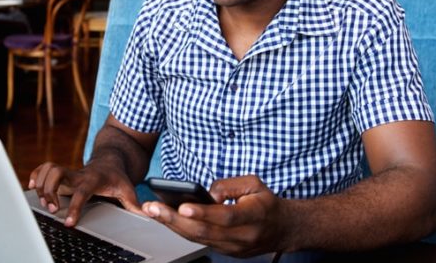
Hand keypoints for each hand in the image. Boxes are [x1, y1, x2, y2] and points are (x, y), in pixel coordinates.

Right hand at [28, 160, 141, 226]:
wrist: (111, 160)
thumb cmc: (118, 178)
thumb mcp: (128, 190)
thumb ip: (135, 205)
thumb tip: (148, 216)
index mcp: (94, 180)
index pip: (82, 192)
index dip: (74, 207)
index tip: (69, 223)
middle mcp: (78, 174)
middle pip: (58, 173)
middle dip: (50, 191)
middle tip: (52, 209)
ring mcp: (69, 172)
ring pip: (48, 169)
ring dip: (41, 186)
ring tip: (44, 203)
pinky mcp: (61, 173)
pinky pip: (43, 168)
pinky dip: (35, 176)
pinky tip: (32, 187)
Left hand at [142, 175, 286, 256]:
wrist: (283, 229)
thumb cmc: (266, 203)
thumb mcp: (255, 183)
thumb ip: (230, 185)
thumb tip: (207, 193)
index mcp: (253, 216)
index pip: (225, 217)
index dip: (203, 213)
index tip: (182, 206)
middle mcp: (242, 237)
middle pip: (204, 232)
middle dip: (175, 220)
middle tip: (153, 208)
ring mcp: (233, 248)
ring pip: (198, 239)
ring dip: (172, 225)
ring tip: (152, 211)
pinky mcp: (225, 252)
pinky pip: (199, 242)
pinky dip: (181, 230)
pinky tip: (166, 219)